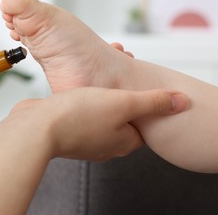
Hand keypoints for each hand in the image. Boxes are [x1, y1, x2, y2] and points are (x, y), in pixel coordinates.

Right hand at [6, 87, 188, 161]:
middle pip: (122, 115)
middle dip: (121, 91)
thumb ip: (152, 102)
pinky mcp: (68, 130)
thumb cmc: (77, 117)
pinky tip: (76, 89)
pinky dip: (82, 99)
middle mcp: (106, 144)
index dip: (144, 98)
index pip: (144, 121)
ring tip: (95, 75)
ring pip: (101, 112)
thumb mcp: (122, 104)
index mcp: (124, 141)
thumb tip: (180, 102)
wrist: (37, 128)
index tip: (136, 82)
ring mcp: (85, 138)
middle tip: (115, 74)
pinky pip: (82, 113)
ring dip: (101, 93)